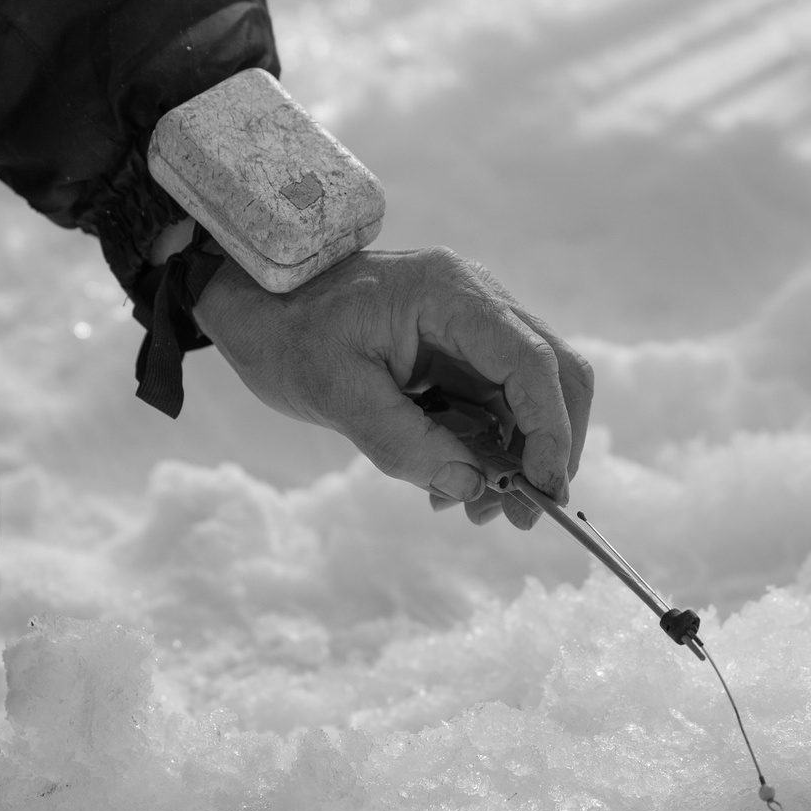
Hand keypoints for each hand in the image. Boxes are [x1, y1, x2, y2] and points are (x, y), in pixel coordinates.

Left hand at [194, 248, 593, 527]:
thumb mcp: (334, 394)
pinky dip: (490, 449)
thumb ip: (404, 443)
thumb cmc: (287, 335)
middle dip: (548, 448)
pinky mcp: (461, 353)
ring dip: (517, 458)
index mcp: (451, 294)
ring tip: (476, 509)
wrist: (256, 303)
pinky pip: (497, 404)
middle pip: (554, 374)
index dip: (550, 429)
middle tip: (521, 516)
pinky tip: (457, 483)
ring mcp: (474, 327)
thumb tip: (472, 485)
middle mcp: (478, 302)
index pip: (531, 362)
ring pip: (531, 396)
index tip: (543, 490)